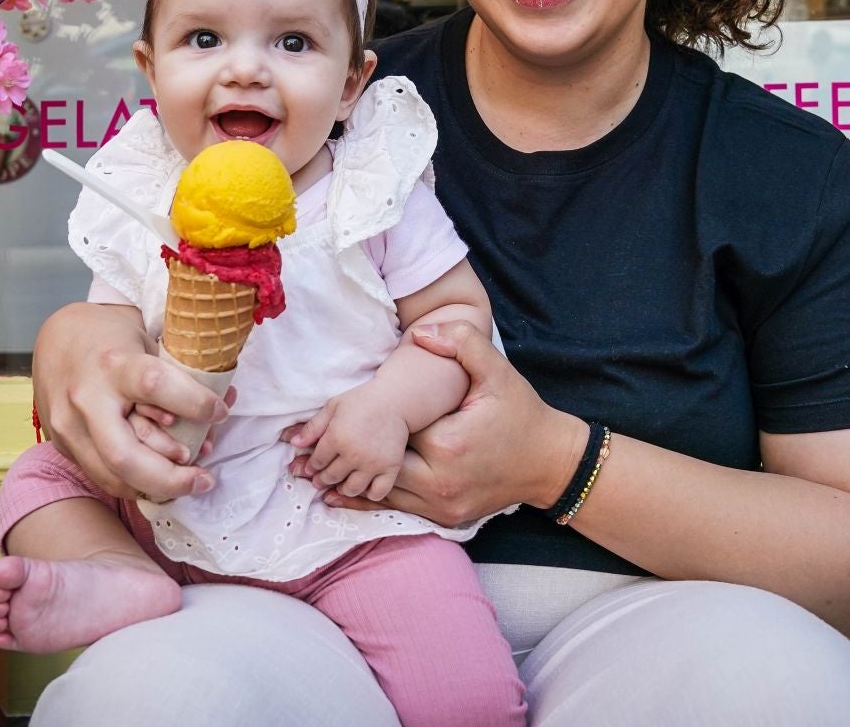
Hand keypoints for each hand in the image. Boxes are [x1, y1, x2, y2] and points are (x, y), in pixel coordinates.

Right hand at [32, 302, 232, 501]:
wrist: (59, 338)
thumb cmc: (113, 340)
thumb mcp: (149, 343)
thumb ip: (180, 376)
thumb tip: (226, 403)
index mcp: (112, 364)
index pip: (155, 385)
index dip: (194, 403)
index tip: (221, 412)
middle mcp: (85, 398)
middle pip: (124, 455)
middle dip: (170, 478)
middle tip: (204, 480)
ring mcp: (68, 427)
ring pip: (112, 477)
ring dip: (156, 488)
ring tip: (189, 482)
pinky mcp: (62, 445)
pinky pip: (101, 476)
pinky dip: (135, 483)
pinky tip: (160, 479)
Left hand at [283, 386, 410, 500]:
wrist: (396, 399)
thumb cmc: (361, 401)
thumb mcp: (333, 407)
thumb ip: (313, 427)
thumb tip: (292, 443)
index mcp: (336, 437)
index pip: (317, 462)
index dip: (311, 467)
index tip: (311, 469)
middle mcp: (353, 454)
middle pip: (331, 477)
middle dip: (322, 480)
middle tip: (320, 480)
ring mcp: (373, 463)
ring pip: (351, 488)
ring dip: (342, 488)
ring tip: (341, 485)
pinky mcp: (391, 468)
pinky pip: (377, 493)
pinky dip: (369, 494)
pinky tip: (365, 486)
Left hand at [319, 321, 582, 526]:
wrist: (551, 463)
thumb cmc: (523, 414)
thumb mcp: (497, 372)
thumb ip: (462, 344)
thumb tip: (423, 331)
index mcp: (447, 446)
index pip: (390, 435)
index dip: (357, 426)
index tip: (324, 420)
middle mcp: (440, 483)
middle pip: (378, 470)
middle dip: (344, 461)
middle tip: (298, 455)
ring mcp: (443, 506)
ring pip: (383, 497)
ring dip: (348, 487)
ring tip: (308, 478)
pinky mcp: (447, 518)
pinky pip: (401, 510)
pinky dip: (371, 502)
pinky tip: (341, 498)